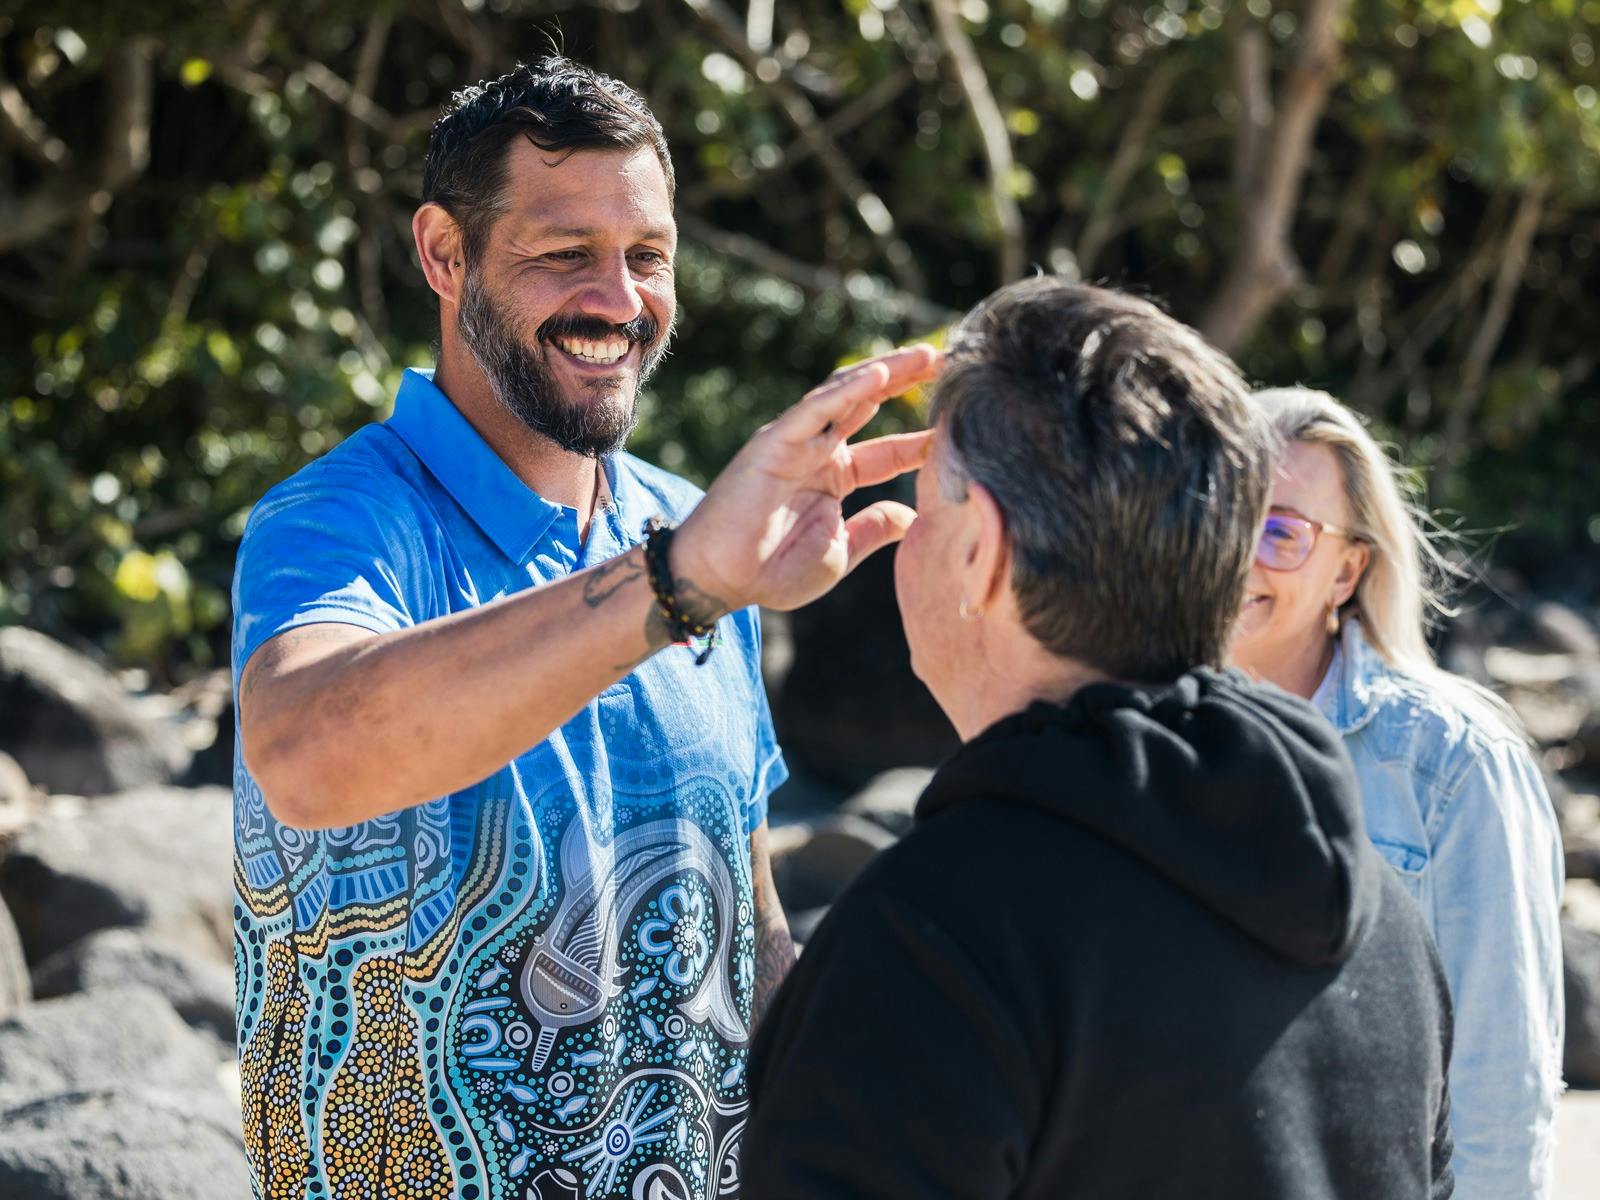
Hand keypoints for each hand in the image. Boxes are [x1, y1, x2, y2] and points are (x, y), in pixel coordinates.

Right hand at [674, 345, 940, 612]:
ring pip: (845, 396)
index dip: (923, 439)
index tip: (962, 425)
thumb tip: (915, 518)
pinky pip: (812, 411)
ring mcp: (796, 443)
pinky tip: (878, 375)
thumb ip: (875, 529)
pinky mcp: (773, 443)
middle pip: (871, 407)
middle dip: (908, 384)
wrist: (723, 581)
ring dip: (885, 373)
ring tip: (925, 355)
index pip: (890, 452)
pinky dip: (845, 393)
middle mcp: (818, 453)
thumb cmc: (774, 572)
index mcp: (835, 478)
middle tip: (950, 363)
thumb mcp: (841, 552)